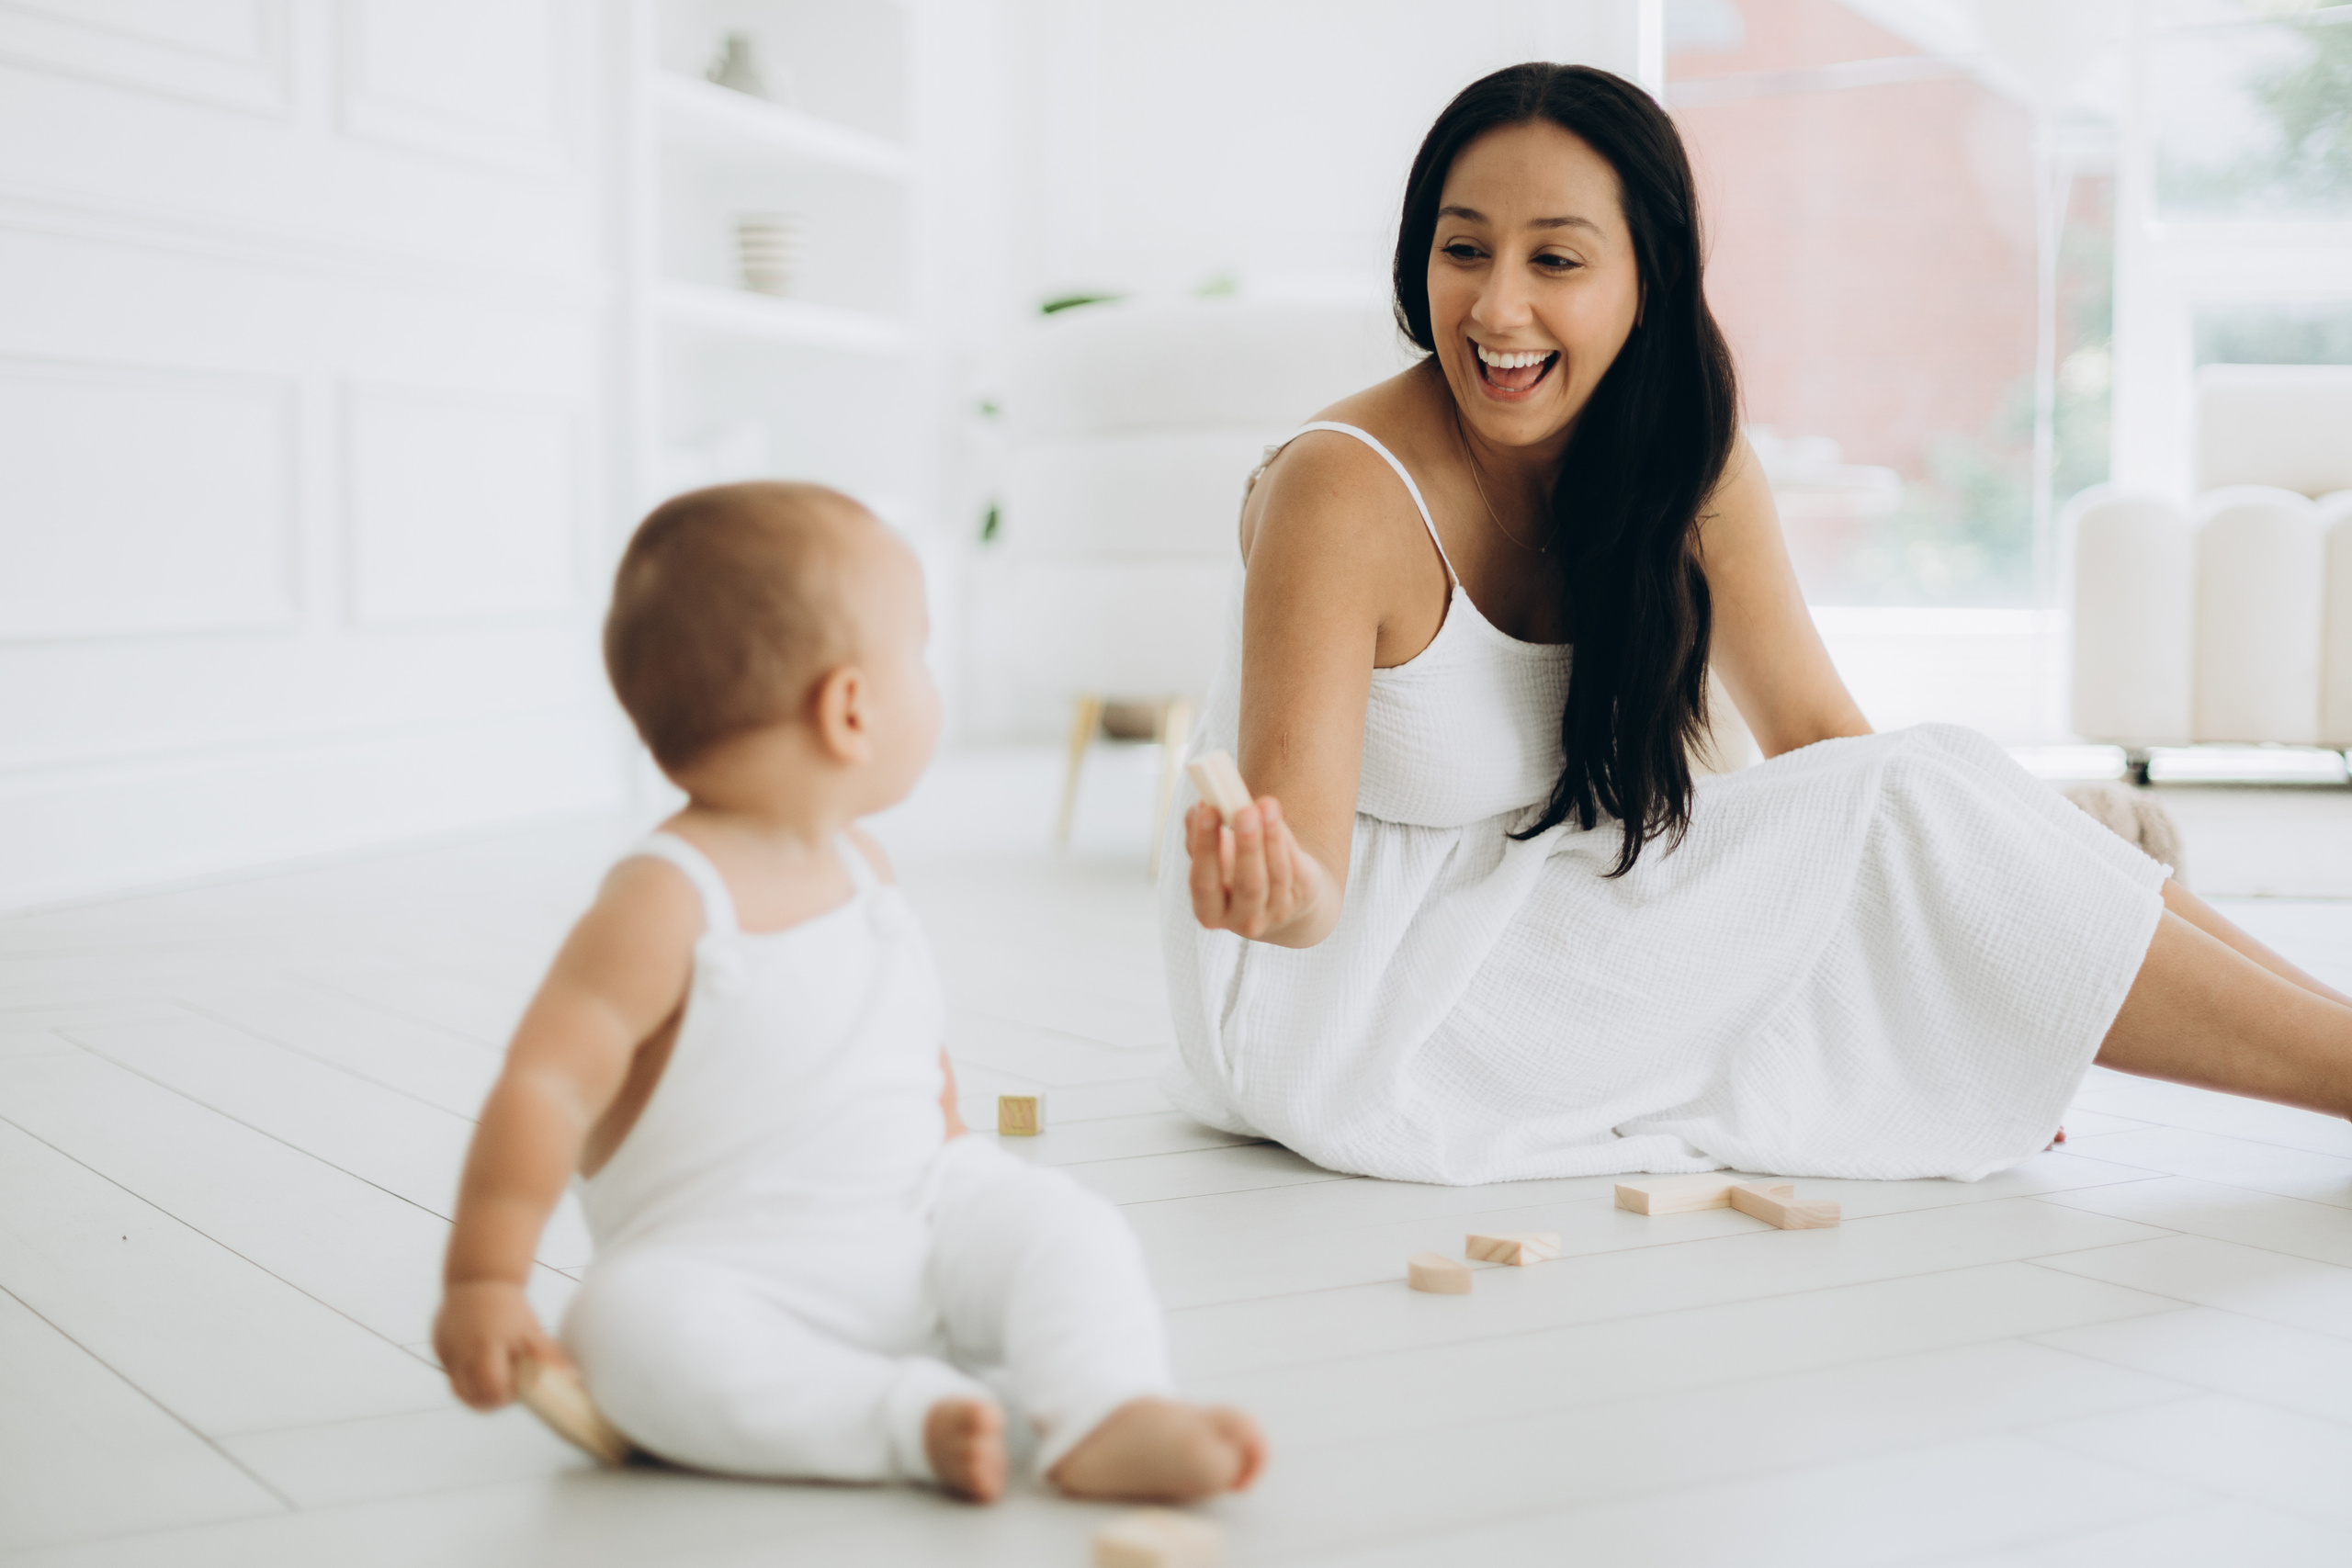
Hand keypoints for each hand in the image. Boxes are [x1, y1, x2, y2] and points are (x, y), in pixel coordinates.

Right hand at [433, 1279, 566, 1409]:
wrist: (479, 1278)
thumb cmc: (510, 1308)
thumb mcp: (530, 1330)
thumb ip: (547, 1356)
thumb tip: (573, 1378)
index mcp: (487, 1346)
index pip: (493, 1390)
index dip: (506, 1397)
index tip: (517, 1389)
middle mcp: (463, 1350)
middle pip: (472, 1397)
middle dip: (489, 1400)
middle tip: (505, 1389)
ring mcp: (446, 1349)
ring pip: (458, 1388)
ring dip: (476, 1390)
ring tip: (493, 1374)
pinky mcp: (438, 1347)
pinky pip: (451, 1372)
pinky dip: (465, 1373)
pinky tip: (479, 1358)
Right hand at [1186, 795, 1326, 941]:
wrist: (1273, 890)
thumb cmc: (1233, 868)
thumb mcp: (1213, 854)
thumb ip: (1201, 832)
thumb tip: (1199, 807)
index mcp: (1210, 913)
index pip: (1205, 882)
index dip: (1206, 847)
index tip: (1208, 810)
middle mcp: (1243, 921)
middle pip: (1248, 884)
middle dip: (1247, 846)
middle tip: (1245, 810)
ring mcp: (1276, 914)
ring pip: (1277, 873)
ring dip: (1272, 835)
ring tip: (1266, 803)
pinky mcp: (1302, 899)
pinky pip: (1296, 866)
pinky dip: (1286, 839)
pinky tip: (1275, 816)